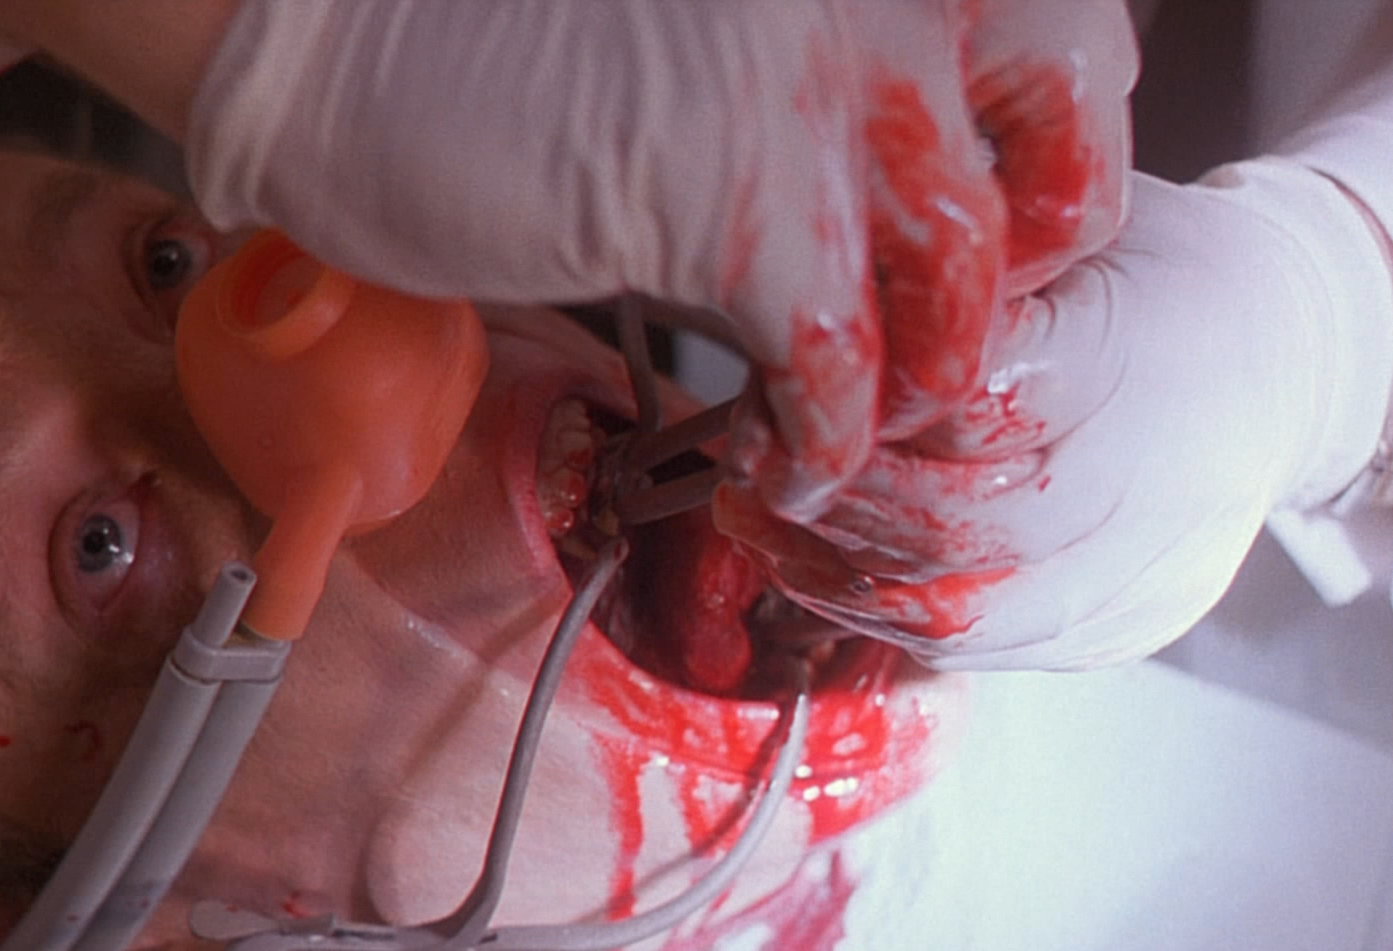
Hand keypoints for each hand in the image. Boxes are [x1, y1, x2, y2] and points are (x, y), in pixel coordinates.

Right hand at [184, 0, 1135, 519]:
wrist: (322, 23)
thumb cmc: (488, 20)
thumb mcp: (711, 13)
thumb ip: (820, 70)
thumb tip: (900, 182)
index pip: (1069, 39)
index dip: (1044, 155)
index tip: (992, 227)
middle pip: (1065, 152)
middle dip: (1011, 272)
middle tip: (938, 333)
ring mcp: (817, 85)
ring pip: (961, 281)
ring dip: (911, 380)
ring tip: (846, 425)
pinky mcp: (731, 205)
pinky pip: (837, 368)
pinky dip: (816, 443)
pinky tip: (777, 463)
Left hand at [716, 162, 1392, 668]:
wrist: (1277, 363)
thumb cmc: (1148, 276)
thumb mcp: (1057, 230)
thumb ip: (952, 282)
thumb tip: (809, 323)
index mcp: (1141, 349)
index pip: (968, 402)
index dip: (858, 404)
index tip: (789, 380)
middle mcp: (1150, 483)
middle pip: (949, 525)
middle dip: (826, 498)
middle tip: (748, 459)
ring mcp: (1135, 576)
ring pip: (947, 609)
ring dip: (828, 565)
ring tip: (764, 515)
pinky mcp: (1111, 633)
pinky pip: (969, 650)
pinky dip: (872, 610)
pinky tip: (820, 562)